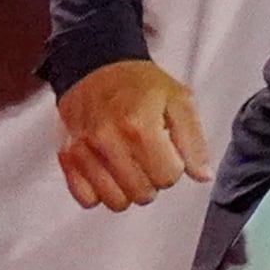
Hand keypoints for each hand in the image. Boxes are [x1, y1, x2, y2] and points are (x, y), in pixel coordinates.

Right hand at [57, 59, 209, 212]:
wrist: (97, 67)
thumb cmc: (140, 84)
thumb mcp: (179, 100)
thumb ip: (194, 140)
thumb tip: (202, 176)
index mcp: (139, 125)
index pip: (167, 177)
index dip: (174, 167)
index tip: (168, 151)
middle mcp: (107, 140)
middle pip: (142, 193)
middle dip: (153, 180)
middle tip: (149, 157)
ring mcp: (83, 151)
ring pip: (116, 202)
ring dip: (128, 189)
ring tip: (130, 165)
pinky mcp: (66, 158)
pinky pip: (86, 199)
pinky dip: (100, 192)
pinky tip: (109, 172)